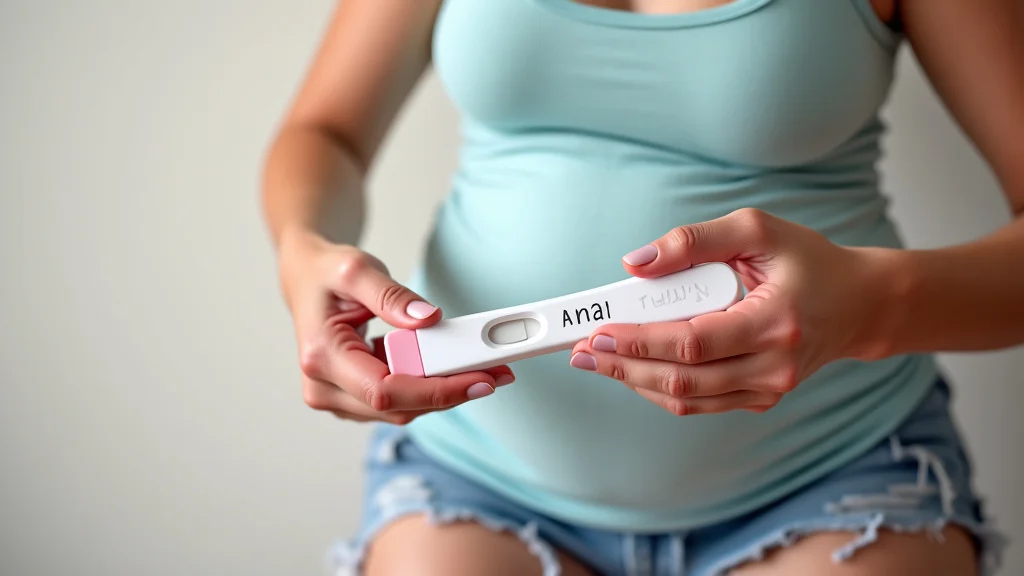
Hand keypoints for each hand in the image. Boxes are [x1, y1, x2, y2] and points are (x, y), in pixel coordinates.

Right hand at [278, 230, 513, 424]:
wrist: (307, 277)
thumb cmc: (325, 272)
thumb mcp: (355, 268)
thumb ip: (390, 295)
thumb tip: (427, 319)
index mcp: (321, 357)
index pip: (385, 391)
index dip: (436, 391)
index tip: (479, 380)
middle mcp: (325, 387)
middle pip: (399, 407)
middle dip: (452, 392)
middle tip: (497, 372)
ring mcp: (339, 397)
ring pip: (403, 410)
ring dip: (446, 392)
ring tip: (485, 368)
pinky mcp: (355, 396)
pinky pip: (401, 401)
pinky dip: (431, 387)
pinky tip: (458, 369)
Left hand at [569, 208, 888, 415]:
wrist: (860, 305)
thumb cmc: (808, 261)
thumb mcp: (758, 229)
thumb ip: (694, 240)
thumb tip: (637, 263)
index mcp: (776, 321)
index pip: (692, 342)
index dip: (639, 340)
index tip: (598, 330)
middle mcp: (775, 365)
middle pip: (683, 378)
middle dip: (623, 366)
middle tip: (582, 351)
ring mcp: (769, 389)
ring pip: (687, 398)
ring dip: (635, 381)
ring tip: (596, 361)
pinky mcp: (761, 398)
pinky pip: (700, 402)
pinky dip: (661, 388)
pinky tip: (633, 369)